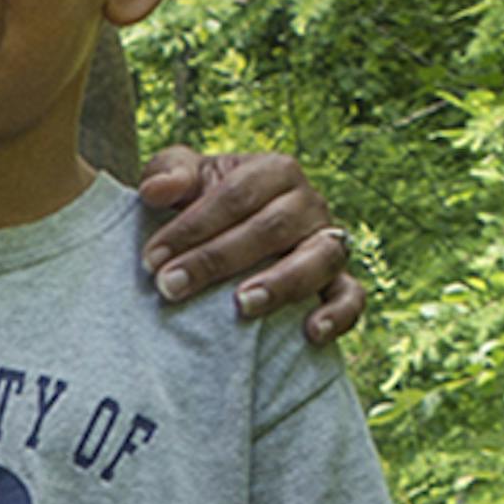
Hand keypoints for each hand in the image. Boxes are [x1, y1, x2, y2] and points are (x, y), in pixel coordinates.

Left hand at [137, 148, 363, 343]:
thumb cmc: (204, 201)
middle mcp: (309, 203)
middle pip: (271, 227)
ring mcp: (328, 243)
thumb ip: (168, 173)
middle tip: (171, 286)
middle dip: (217, 259)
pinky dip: (338, 314)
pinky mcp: (339, 282)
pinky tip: (311, 333)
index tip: (151, 258)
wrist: (228, 233)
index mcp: (274, 170)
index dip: (192, 226)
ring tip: (243, 305)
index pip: (236, 194)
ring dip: (282, 283)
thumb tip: (155, 190)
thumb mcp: (184, 179)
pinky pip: (352, 296)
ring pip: (320, 258)